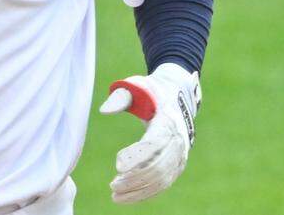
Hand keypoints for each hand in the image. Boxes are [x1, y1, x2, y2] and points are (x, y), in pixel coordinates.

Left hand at [98, 63, 201, 203]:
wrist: (177, 95)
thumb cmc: (150, 92)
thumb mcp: (135, 87)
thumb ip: (120, 97)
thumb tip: (104, 111)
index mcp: (167, 121)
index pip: (154, 144)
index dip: (137, 157)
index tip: (117, 165)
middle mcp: (177, 141)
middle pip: (158, 167)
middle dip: (134, 179)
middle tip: (112, 185)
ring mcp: (180, 155)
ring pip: (161, 180)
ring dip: (139, 190)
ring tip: (115, 195)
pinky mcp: (177, 164)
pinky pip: (163, 183)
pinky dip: (146, 192)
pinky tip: (127, 196)